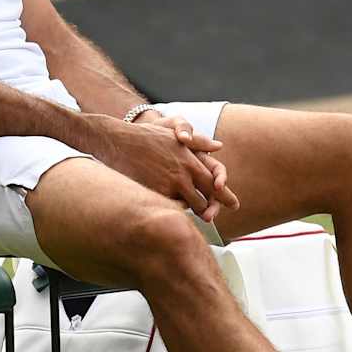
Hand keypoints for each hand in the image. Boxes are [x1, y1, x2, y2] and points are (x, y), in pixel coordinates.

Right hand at [87, 113, 238, 222]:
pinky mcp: (154, 194)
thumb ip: (198, 141)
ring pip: (188, 208)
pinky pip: (170, 209)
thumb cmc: (145, 136)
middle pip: (204, 201)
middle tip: (210, 217)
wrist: (116, 141)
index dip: (225, 196)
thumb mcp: (173, 134)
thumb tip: (218, 146)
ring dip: (190, 212)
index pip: (213, 183)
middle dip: (209, 210)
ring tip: (191, 215)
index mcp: (190, 161)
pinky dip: (173, 211)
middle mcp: (183, 175)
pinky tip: (170, 211)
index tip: (234, 205)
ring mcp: (168, 185)